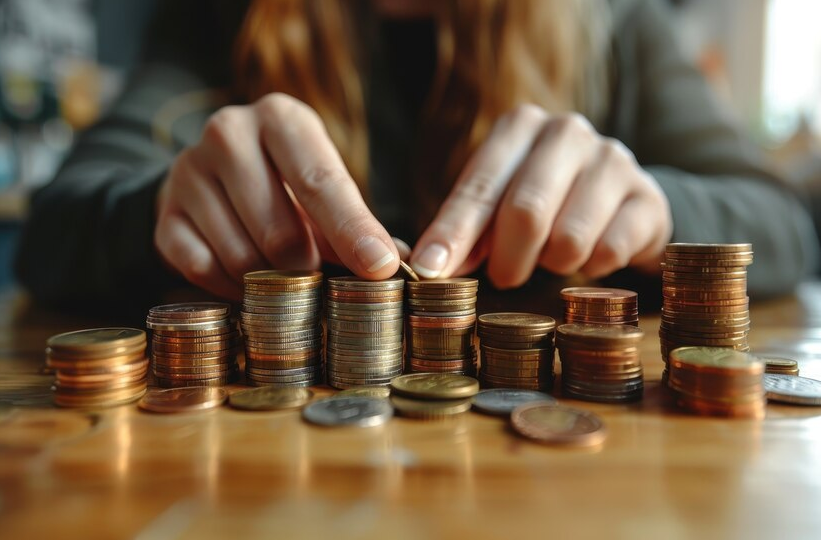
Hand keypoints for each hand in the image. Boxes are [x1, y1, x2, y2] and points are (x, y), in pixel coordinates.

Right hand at [155, 93, 398, 298]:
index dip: (353, 231)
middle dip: (308, 269)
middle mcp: (229, 134)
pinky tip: (244, 280)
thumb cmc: (284, 183)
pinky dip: (232, 288)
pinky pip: (204, 271)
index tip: (381, 268)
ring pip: (242, 257)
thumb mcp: (321, 186)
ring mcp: (188, 172)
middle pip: (281, 231)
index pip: (321, 182)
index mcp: (280, 118)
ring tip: (281, 276)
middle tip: (318, 279)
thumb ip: (356, 222)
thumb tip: (394, 264)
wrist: (209, 177)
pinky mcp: (163, 214)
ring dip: (269, 282)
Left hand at [410, 105, 672, 287]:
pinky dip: (592, 268)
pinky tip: (592, 255)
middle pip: (525, 212)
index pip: (479, 188)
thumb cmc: (543, 204)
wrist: (621, 202)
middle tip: (504, 277)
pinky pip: (609, 252)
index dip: (453, 233)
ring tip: (553, 256)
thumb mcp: (497, 207)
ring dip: (553, 264)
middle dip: (507, 260)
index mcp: (519, 127)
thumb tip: (431, 266)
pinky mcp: (647, 197)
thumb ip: (466, 231)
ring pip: (569, 239)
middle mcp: (566, 132)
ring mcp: (613, 159)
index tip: (430, 270)